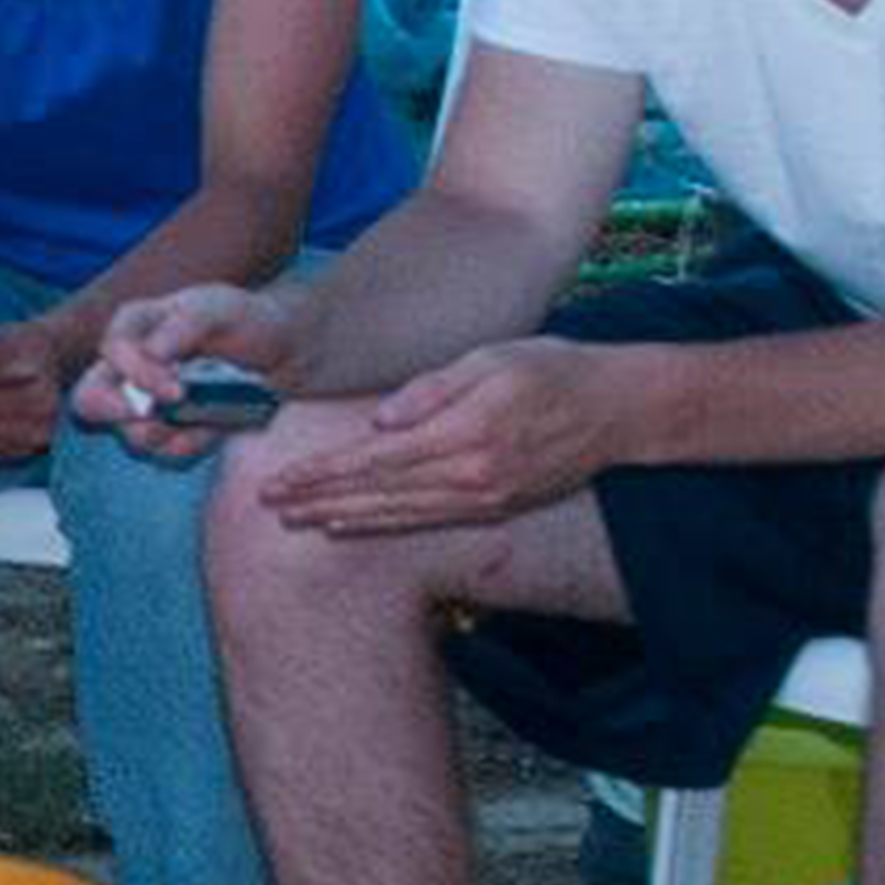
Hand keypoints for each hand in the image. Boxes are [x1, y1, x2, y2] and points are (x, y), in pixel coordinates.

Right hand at [76, 285, 296, 444]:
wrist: (283, 354)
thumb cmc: (247, 321)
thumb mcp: (220, 308)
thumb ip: (184, 324)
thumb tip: (152, 352)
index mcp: (135, 325)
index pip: (112, 350)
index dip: (136, 375)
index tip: (175, 391)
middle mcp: (129, 366)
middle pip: (88, 398)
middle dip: (117, 414)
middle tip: (155, 420)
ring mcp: (145, 402)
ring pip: (126, 433)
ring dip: (165, 435)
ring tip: (205, 418)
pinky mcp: (167, 430)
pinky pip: (162, 452)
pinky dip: (189, 447)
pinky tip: (213, 429)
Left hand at [259, 333, 641, 536]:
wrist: (617, 409)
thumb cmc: (551, 369)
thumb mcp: (492, 359)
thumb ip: (433, 389)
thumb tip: (379, 422)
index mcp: (465, 432)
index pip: (376, 460)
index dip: (324, 473)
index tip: (280, 479)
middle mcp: (472, 475)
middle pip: (378, 493)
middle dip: (318, 499)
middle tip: (267, 504)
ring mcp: (484, 497)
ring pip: (398, 513)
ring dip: (342, 517)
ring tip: (295, 519)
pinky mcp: (494, 508)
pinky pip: (425, 521)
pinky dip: (382, 525)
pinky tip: (349, 525)